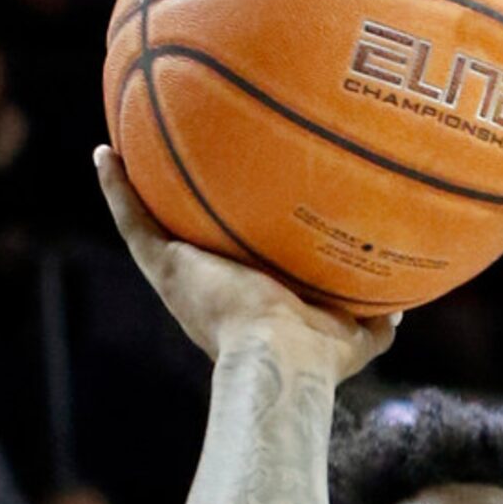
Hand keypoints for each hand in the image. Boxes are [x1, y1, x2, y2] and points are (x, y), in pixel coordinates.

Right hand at [96, 146, 399, 384]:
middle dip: (180, 207)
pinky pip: (133, 221)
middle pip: (188, 237)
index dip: (230, 238)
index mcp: (246, 302)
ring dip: (132, 188)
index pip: (235, 262)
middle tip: (172, 166)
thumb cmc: (318, 357)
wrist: (281, 358)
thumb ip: (375, 321)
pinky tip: (104, 153)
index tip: (231, 209)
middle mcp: (209, 286)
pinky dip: (116, 189)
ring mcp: (183, 275)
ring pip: (150, 224)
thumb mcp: (355, 336)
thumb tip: (398, 309)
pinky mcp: (166, 268)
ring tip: (120, 145)